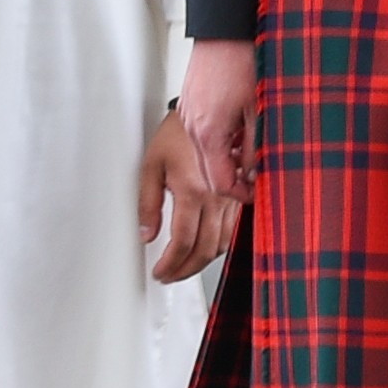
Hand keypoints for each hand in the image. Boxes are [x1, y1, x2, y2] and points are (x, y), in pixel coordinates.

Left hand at [138, 106, 236, 282]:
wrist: (205, 113)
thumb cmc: (177, 135)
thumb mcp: (151, 166)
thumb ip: (148, 204)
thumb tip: (147, 235)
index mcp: (193, 191)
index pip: (183, 242)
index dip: (170, 264)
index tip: (159, 272)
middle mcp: (217, 197)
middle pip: (205, 249)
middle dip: (186, 270)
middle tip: (169, 275)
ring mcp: (232, 197)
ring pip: (222, 243)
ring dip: (202, 261)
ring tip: (183, 266)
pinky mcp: (239, 195)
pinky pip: (232, 230)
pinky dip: (217, 245)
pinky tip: (204, 248)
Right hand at [180, 39, 257, 201]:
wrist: (225, 29)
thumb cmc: (243, 61)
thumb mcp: (260, 109)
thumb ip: (258, 145)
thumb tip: (259, 170)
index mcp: (209, 133)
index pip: (219, 182)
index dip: (240, 193)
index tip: (257, 193)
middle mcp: (193, 127)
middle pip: (208, 171)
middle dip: (233, 180)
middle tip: (256, 180)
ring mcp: (189, 115)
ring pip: (205, 152)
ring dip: (227, 159)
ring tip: (252, 153)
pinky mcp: (191, 104)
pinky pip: (202, 134)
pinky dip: (220, 142)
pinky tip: (240, 132)